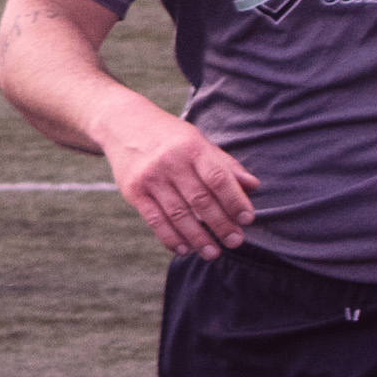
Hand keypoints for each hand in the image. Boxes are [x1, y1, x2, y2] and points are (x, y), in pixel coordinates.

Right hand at [96, 105, 258, 258]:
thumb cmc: (169, 135)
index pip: (219, 178)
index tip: (248, 219)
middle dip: (221, 224)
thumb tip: (253, 185)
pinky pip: (154, 220)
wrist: (123, 123)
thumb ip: (224, 164)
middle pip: (201, 200)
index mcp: (192, 147)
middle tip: (235, 241)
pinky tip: (183, 249)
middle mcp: (170, 162)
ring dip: (198, 238)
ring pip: (179, 214)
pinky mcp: (133, 191)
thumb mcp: (198, 141)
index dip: (235, 200)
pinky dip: (170, 237)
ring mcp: (150, 178)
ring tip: (213, 253)